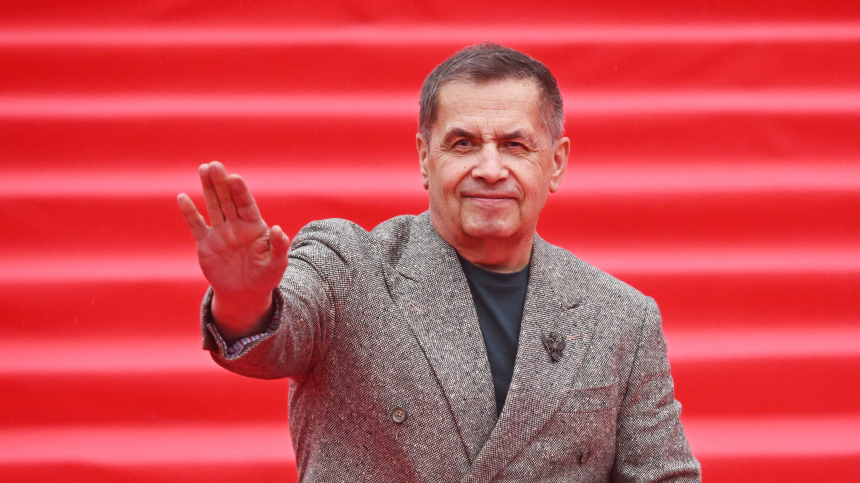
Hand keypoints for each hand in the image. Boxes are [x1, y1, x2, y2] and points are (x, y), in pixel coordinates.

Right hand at [177, 161, 288, 337]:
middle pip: (228, 200)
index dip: (240, 191)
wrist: (245, 293)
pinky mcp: (205, 244)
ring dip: (208, 189)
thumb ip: (279, 246)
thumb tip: (278, 229)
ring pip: (213, 206)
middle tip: (214, 164)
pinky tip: (182, 197)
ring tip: (203, 168)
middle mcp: (236, 225)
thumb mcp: (277, 264)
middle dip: (221, 183)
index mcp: (254, 227)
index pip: (246, 205)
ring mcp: (220, 233)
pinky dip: (189, 213)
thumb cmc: (265, 276)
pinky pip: (196, 226)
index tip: (234, 177)